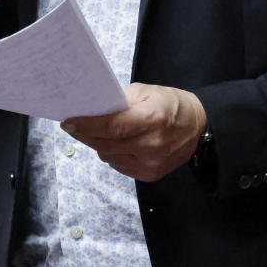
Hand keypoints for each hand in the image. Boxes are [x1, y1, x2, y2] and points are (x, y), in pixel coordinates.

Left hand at [62, 83, 206, 181]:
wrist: (199, 128)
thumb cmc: (171, 103)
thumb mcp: (148, 91)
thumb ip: (121, 100)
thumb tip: (95, 110)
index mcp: (151, 119)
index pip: (110, 126)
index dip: (86, 125)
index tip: (68, 121)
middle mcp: (151, 145)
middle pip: (105, 144)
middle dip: (86, 134)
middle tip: (74, 125)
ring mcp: (151, 164)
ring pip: (109, 157)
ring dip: (99, 145)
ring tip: (98, 133)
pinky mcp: (150, 175)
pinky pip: (119, 166)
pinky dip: (113, 154)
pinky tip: (116, 144)